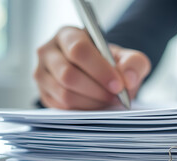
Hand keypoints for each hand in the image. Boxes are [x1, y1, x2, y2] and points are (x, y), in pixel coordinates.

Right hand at [34, 26, 150, 109]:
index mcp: (68, 35)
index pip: (79, 50)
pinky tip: (97, 106)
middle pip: (68, 74)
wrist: (102, 77)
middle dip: (96, 90)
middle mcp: (48, 52)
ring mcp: (42, 74)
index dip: (100, 70)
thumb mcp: (129, 59)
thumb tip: (128, 78)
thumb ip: (134, 63)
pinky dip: (83, 110)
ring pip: (64, 94)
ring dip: (91, 102)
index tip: (118, 85)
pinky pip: (62, 107)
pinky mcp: (44, 94)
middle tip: (116, 97)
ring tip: (108, 101)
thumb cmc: (112, 64)